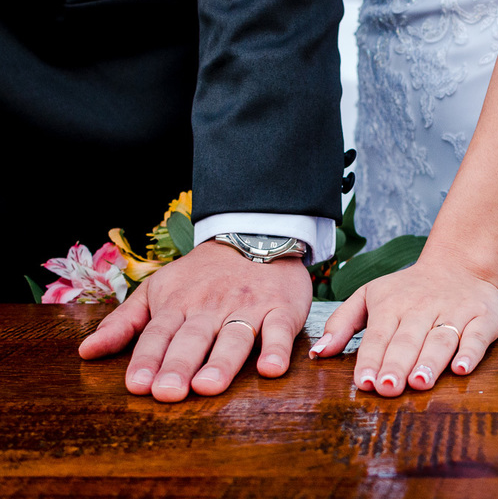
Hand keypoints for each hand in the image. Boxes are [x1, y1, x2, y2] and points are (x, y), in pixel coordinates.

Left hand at [78, 241, 312, 401]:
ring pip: (234, 336)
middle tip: (168, 392)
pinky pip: (280, 329)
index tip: (138, 385)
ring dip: (222, 361)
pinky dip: (278, 348)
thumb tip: (85, 352)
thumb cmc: (203, 273)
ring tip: (208, 386)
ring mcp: (248, 307)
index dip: (148, 359)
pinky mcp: (281, 309)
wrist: (258, 234)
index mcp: (178, 304)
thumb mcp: (158, 289)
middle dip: (179, 365)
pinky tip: (271, 368)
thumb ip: (124, 322)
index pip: (159, 334)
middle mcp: (211, 307)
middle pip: (193, 338)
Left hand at [312, 250, 497, 395]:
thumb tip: (316, 353)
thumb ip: (342, 323)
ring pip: (441, 338)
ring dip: (431, 361)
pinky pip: (478, 335)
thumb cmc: (408, 289)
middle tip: (389, 388)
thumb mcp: (369, 296)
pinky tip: (462, 368)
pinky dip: (471, 352)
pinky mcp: (483, 317)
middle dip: (398, 364)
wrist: (460, 264)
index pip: (379, 335)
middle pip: (408, 339)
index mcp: (392, 305)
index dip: (372, 358)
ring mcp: (454, 312)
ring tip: (420, 382)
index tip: (364, 382)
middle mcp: (422, 308)